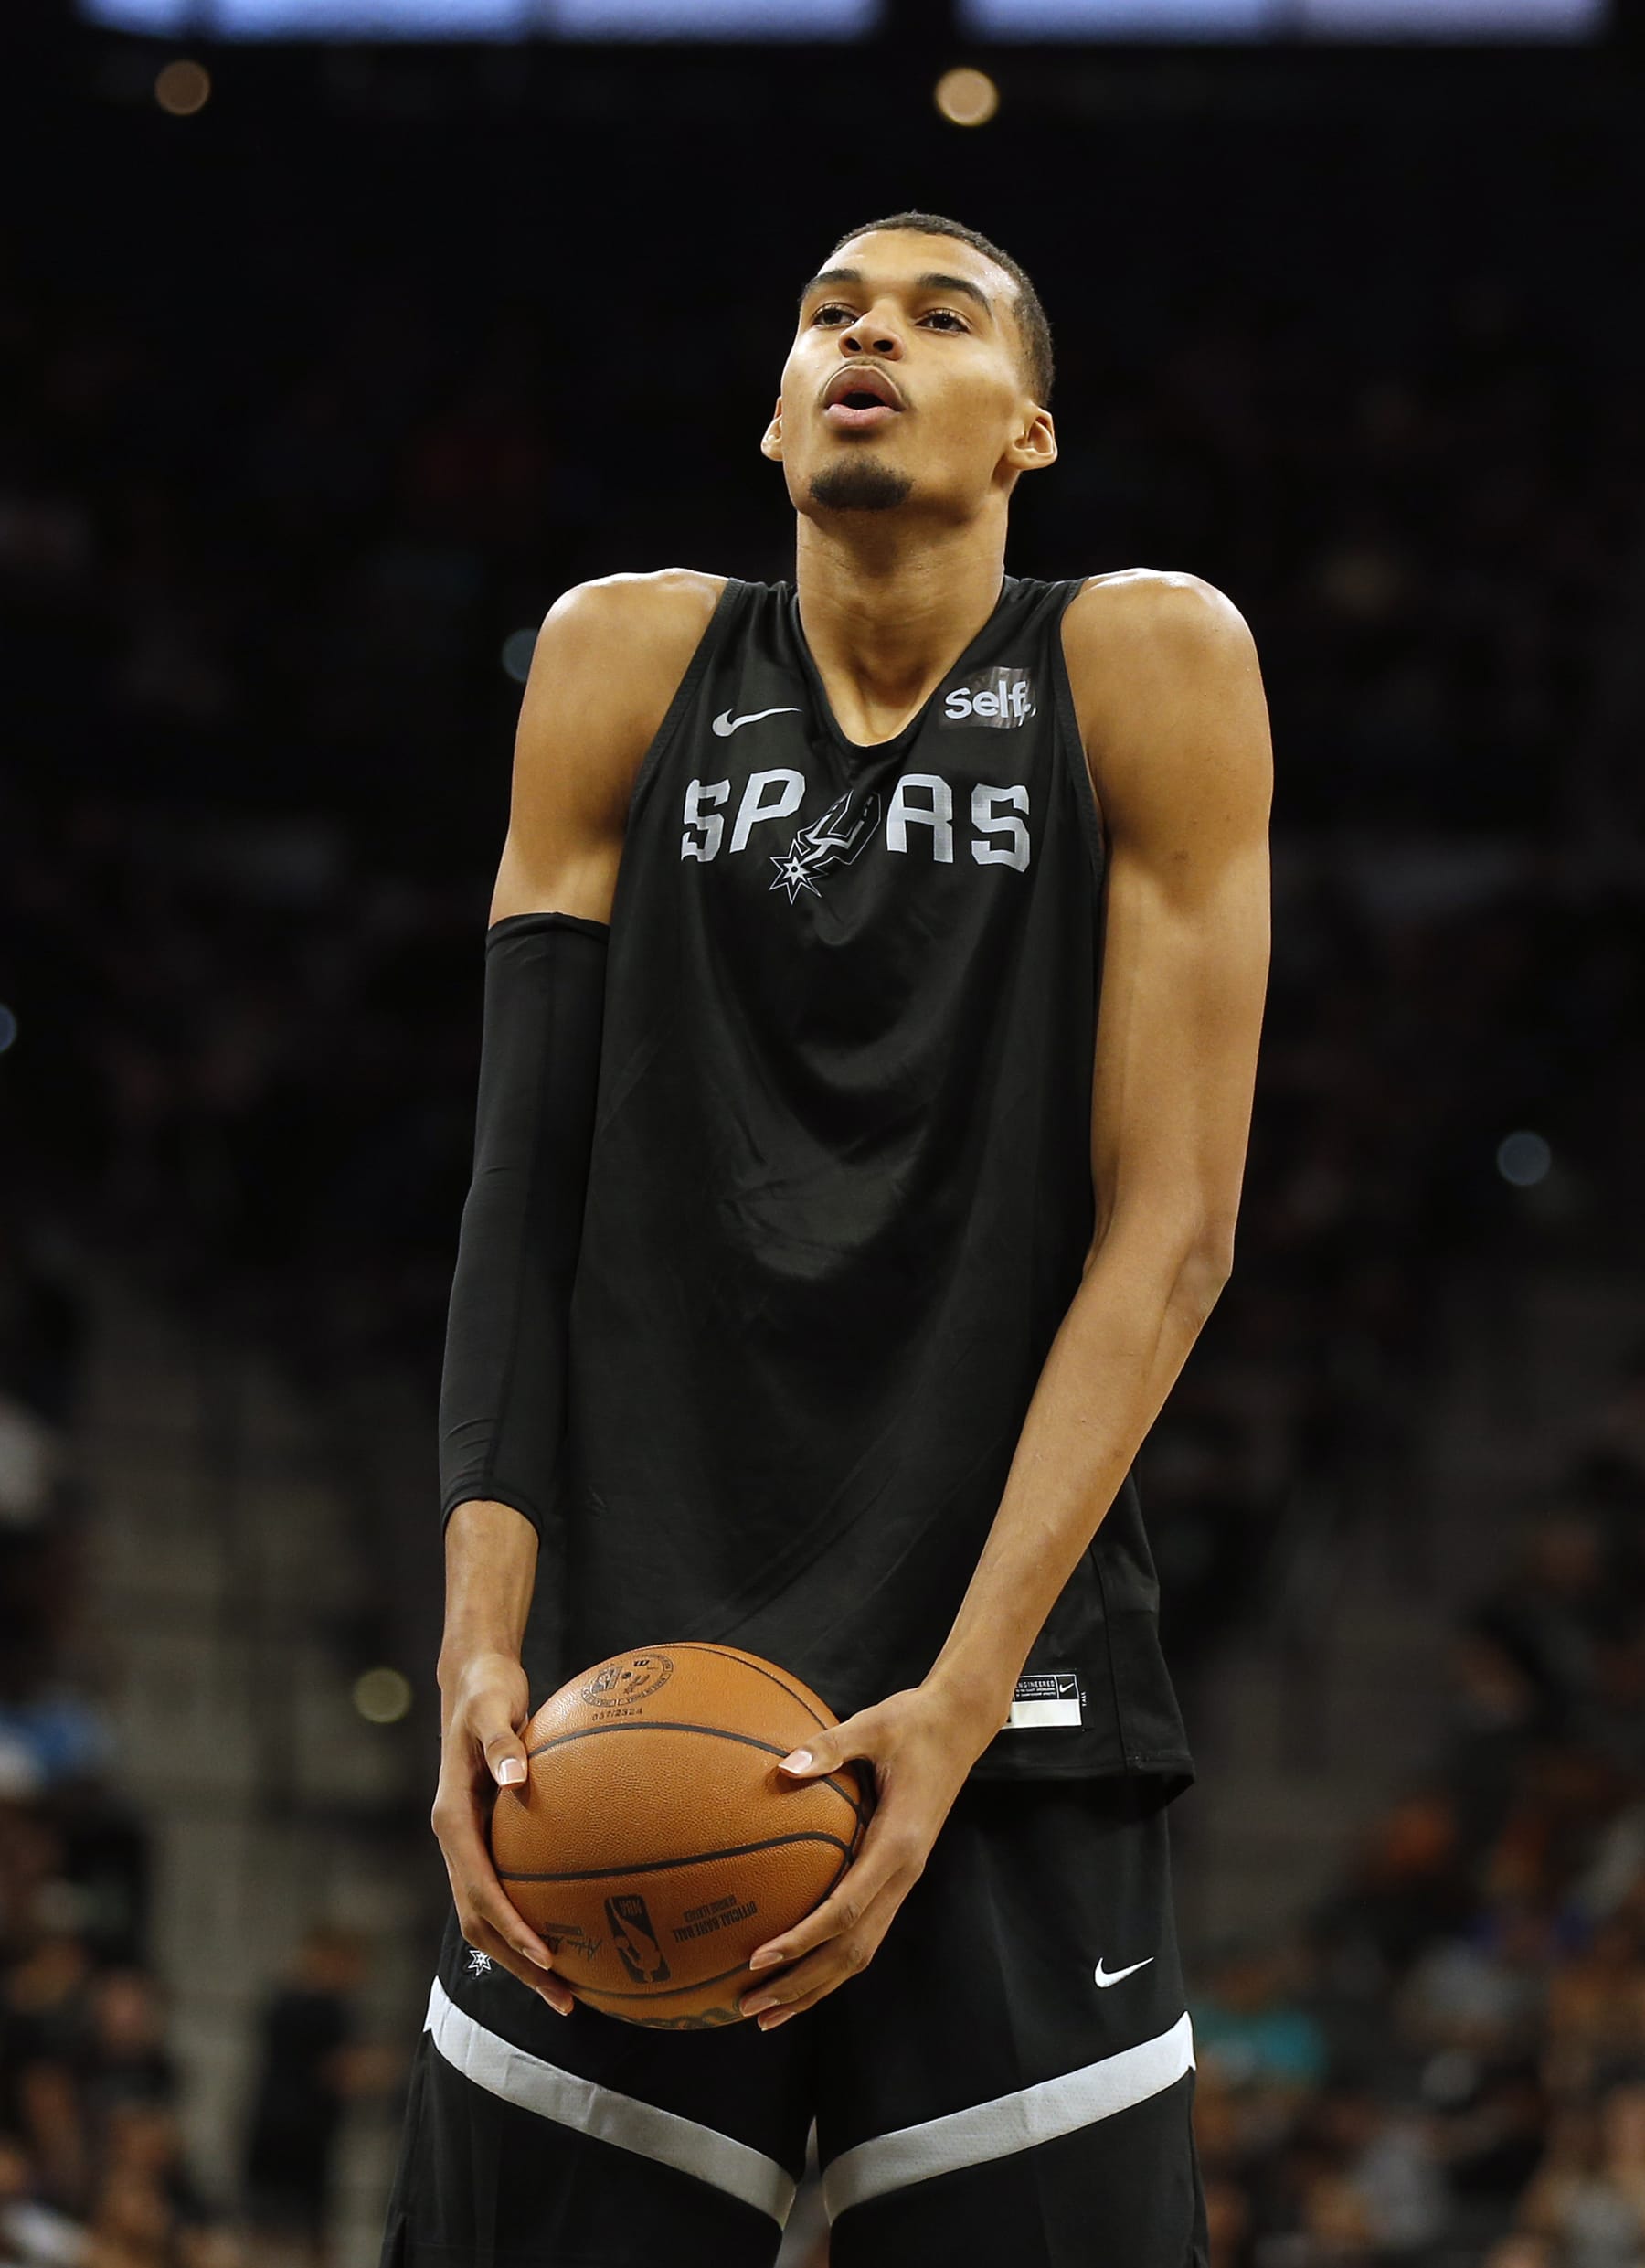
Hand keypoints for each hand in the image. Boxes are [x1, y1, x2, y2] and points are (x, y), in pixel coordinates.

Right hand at [430, 1649, 572, 2014]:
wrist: (472, 1679)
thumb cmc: (487, 1691)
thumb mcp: (493, 1707)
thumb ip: (502, 1740)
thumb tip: (514, 1776)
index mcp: (451, 1819)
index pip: (478, 1890)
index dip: (510, 1927)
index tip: (547, 1956)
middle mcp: (456, 1840)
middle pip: (480, 1920)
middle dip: (518, 1962)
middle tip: (565, 1997)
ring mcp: (468, 1844)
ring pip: (488, 1915)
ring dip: (522, 1954)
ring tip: (569, 1987)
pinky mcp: (486, 1838)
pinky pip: (505, 1889)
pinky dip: (530, 1919)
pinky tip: (574, 1926)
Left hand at [738, 1682, 994, 2029]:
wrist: (960, 1726)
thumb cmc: (913, 1722)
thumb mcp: (872, 1724)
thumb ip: (828, 1746)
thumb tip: (781, 1766)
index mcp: (897, 1844)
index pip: (844, 1910)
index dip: (801, 1940)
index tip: (757, 1959)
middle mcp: (903, 1874)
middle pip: (851, 1952)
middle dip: (801, 1984)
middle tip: (747, 2007)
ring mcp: (903, 1880)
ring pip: (860, 1953)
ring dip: (814, 1986)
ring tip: (766, 2011)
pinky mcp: (898, 1876)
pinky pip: (863, 1932)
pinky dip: (829, 1961)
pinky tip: (797, 1968)